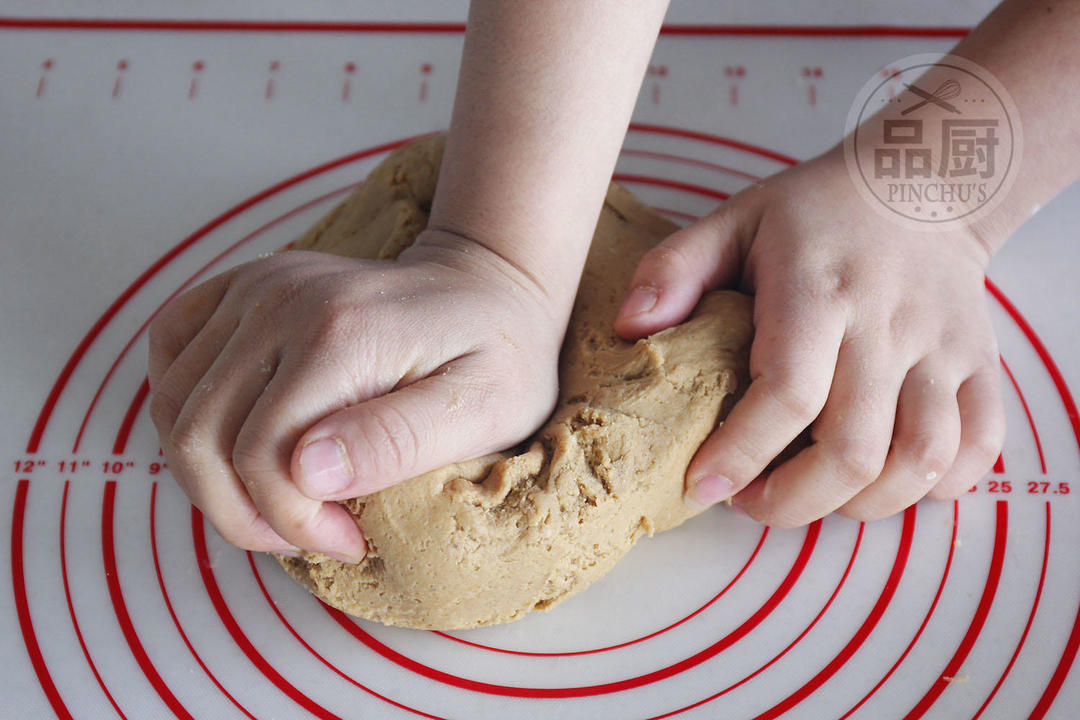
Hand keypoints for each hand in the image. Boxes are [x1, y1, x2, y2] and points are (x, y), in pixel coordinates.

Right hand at [148, 231, 562, 560]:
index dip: (292, 522)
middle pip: (199, 436)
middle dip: (242, 513)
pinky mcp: (241, 286)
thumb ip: (398, 439)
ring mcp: (255, 287)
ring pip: (173, 405)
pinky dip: (183, 407)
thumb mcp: (486, 409)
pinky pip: (169, 349)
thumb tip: (307, 473)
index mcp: (342, 334)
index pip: (262, 455)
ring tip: (277, 500)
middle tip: (309, 535)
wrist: (485, 283)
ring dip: (207, 474)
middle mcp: (282, 301)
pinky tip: (235, 439)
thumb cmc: (499, 354)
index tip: (350, 540)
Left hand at [614, 149, 1004, 525]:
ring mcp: (943, 348)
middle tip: (752, 502)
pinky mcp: (981, 363)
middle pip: (854, 449)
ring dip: (863, 505)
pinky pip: (981, 446)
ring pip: (921, 461)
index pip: (788, 392)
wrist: (922, 183)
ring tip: (815, 495)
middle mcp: (888, 324)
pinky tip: (891, 480)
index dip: (741, 454)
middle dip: (795, 502)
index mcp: (819, 290)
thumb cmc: (814, 212)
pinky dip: (943, 485)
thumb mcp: (732, 220)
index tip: (703, 486)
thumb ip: (673, 269)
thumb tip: (629, 330)